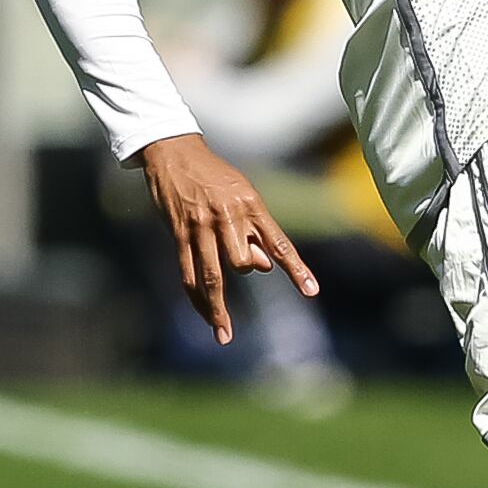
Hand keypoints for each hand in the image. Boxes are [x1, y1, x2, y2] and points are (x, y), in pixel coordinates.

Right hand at [138, 134, 316, 343]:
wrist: (176, 153)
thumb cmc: (216, 177)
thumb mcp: (244, 195)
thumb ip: (256, 231)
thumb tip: (265, 268)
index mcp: (252, 206)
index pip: (280, 244)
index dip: (296, 269)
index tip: (312, 291)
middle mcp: (228, 217)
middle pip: (242, 263)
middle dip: (244, 268)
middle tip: (239, 260)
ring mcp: (201, 227)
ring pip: (213, 276)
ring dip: (218, 309)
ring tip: (224, 334)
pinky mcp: (179, 234)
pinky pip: (188, 273)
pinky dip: (197, 297)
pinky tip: (204, 314)